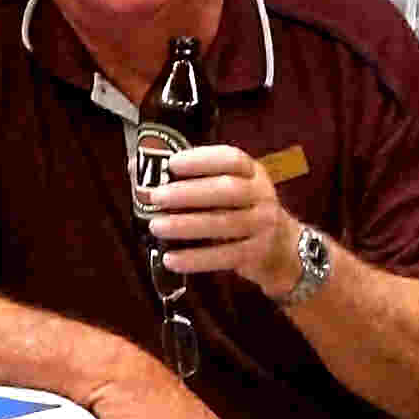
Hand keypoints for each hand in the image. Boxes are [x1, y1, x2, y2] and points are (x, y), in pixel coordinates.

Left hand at [148, 144, 297, 296]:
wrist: (282, 248)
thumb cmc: (241, 209)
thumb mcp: (227, 187)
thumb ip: (188, 178)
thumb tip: (135, 167)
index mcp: (252, 172)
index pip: (231, 159)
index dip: (202, 159)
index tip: (172, 162)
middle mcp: (261, 195)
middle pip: (226, 191)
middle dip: (188, 193)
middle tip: (156, 197)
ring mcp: (262, 225)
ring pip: (223, 224)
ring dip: (186, 226)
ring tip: (156, 226)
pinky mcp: (256, 254)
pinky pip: (223, 256)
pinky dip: (195, 259)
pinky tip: (171, 259)